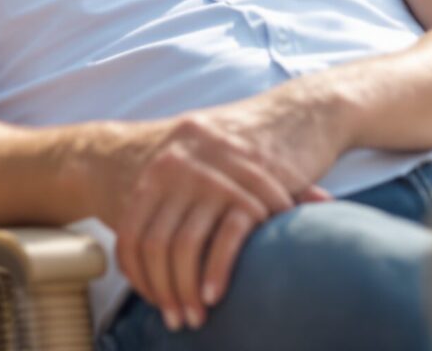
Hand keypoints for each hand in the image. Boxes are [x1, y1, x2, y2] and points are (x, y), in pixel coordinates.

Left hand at [105, 83, 347, 331]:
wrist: (299, 113)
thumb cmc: (247, 152)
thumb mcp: (200, 166)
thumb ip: (176, 200)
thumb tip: (150, 255)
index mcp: (160, 167)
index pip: (132, 231)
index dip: (138, 274)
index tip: (152, 300)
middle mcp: (177, 166)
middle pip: (155, 243)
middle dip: (164, 289)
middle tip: (176, 318)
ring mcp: (213, 173)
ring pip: (187, 244)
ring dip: (188, 288)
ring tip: (196, 314)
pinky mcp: (252, 183)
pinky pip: (227, 235)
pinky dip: (218, 270)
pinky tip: (216, 294)